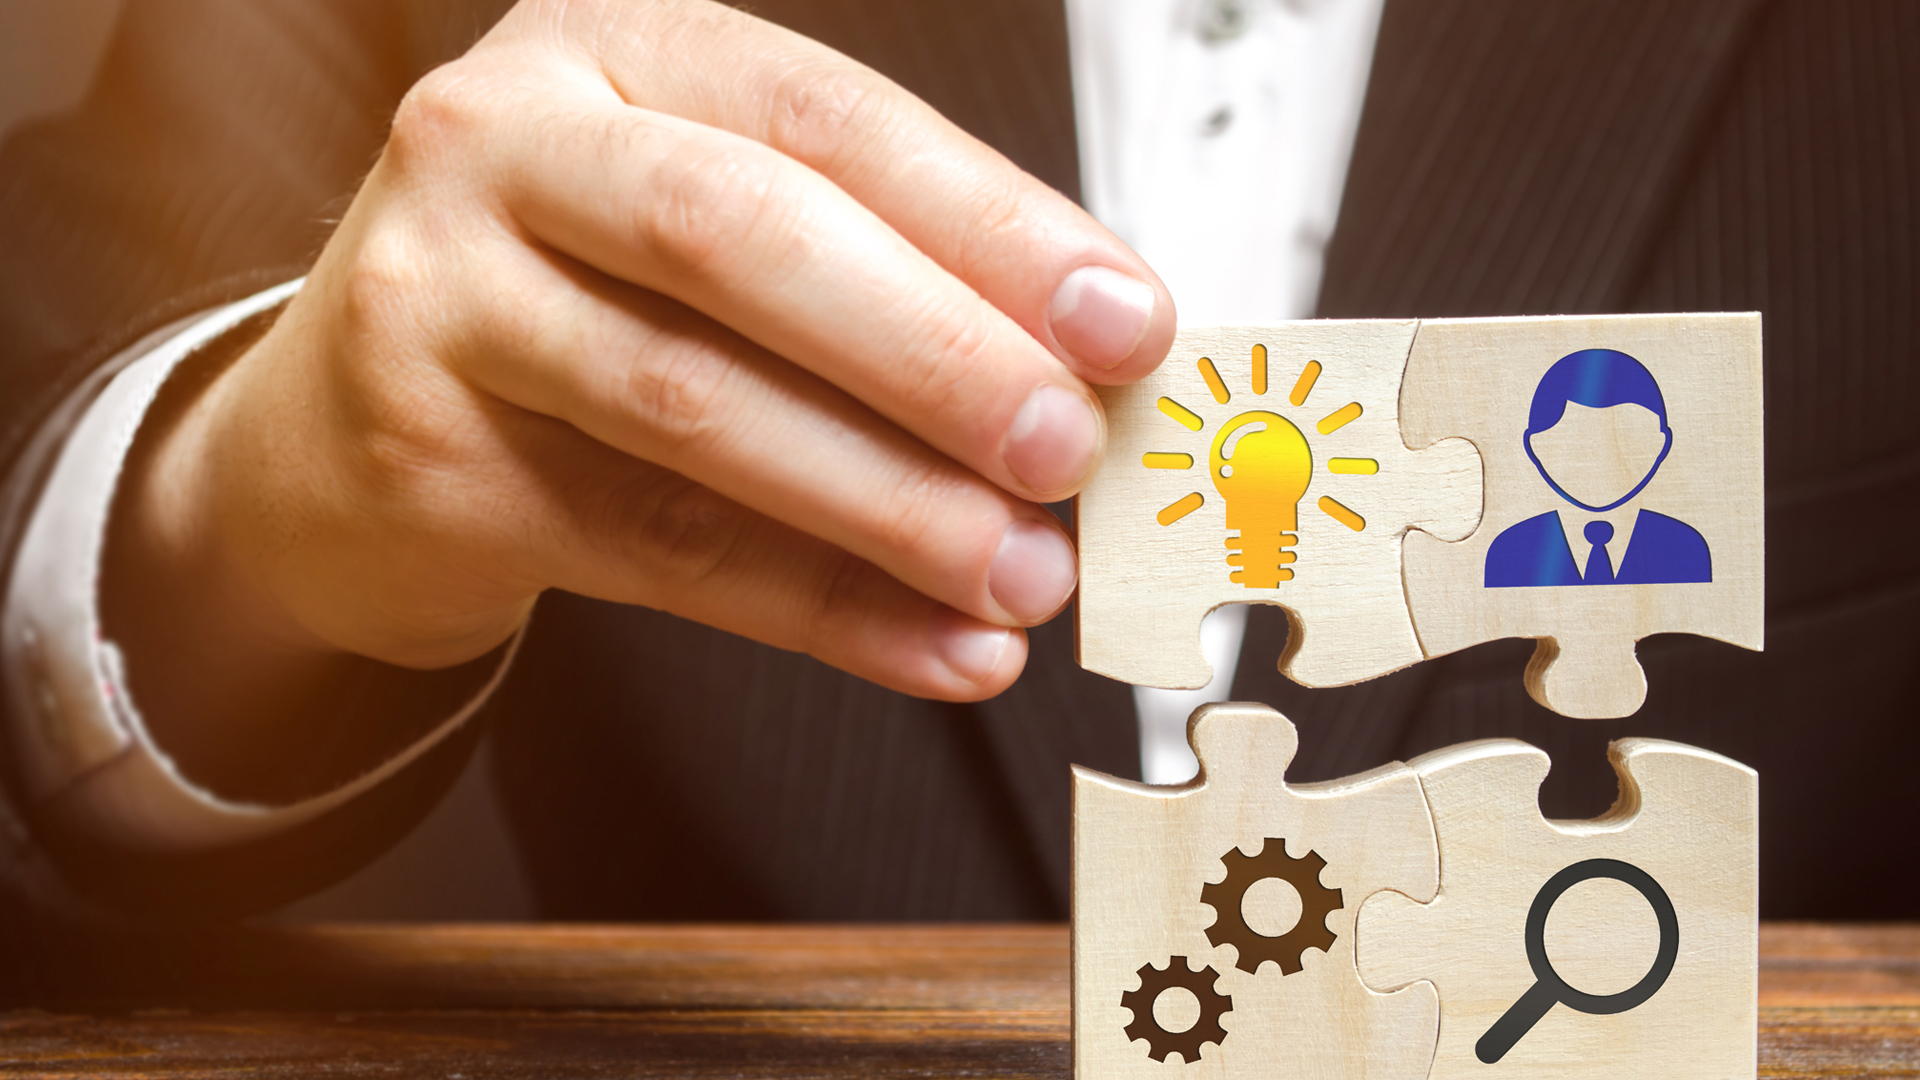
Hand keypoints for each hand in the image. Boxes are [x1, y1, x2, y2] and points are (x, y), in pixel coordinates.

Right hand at [105, 0, 1174, 749]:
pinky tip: (930, 647)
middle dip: (932, 353)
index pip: (827, 122)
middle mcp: (508, 142)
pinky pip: (654, 547)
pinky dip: (818, 610)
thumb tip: (1086, 374)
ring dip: (888, 506)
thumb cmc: (575, 297)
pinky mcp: (426, 455)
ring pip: (693, 405)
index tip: (1122, 323)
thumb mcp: (703, 226)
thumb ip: (873, 270)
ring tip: (1020, 575)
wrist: (341, 422)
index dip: (990, 225)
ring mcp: (441, 294)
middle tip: (1067, 450)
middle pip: (740, 238)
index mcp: (617, 52)